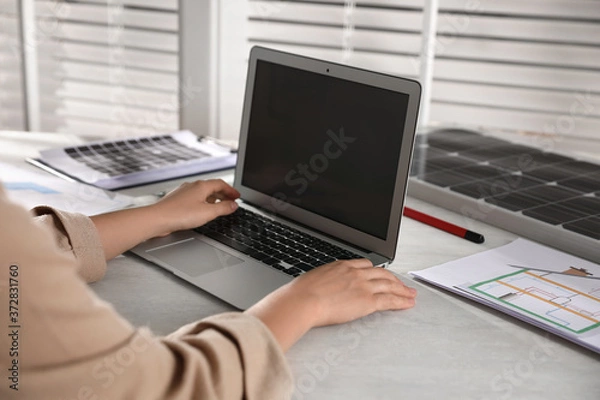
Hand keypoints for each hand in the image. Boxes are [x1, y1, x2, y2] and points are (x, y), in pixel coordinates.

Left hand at [152, 179, 239, 235]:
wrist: (158, 219)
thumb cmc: (179, 214)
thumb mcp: (208, 213)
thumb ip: (223, 208)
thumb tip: (233, 205)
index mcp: (201, 186)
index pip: (221, 184)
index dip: (231, 190)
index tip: (237, 196)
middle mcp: (192, 186)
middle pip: (212, 187)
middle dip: (223, 195)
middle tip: (231, 202)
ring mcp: (183, 192)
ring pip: (203, 193)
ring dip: (213, 199)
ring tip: (219, 207)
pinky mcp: (177, 200)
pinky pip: (194, 198)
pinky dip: (203, 202)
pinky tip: (202, 211)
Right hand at [246, 259, 415, 350]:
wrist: (302, 301)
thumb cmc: (300, 293)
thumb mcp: (312, 279)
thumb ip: (323, 281)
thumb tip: (319, 287)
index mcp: (342, 266)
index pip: (366, 265)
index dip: (377, 271)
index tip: (381, 275)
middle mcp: (355, 273)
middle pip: (382, 274)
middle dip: (394, 279)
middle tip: (402, 284)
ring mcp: (363, 286)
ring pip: (390, 285)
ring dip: (403, 290)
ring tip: (411, 294)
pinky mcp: (368, 301)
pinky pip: (390, 300)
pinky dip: (401, 301)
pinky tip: (408, 303)